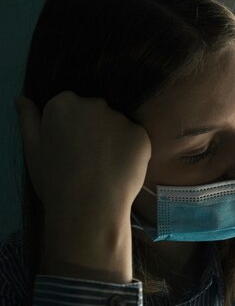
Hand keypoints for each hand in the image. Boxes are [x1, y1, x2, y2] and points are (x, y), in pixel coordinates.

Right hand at [16, 91, 151, 282]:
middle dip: (94, 130)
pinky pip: (136, 140)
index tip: (71, 148)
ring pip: (118, 126)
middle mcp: (93, 104)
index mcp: (64, 104)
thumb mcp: (32, 149)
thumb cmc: (55, 180)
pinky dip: (132, 152)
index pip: (71, 106)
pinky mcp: (140, 135)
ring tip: (105, 168)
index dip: (72, 128)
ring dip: (114, 140)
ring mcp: (120, 119)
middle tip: (89, 160)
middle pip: (96, 113)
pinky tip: (121, 171)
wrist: (89, 205)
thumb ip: (29, 120)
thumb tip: (23, 100)